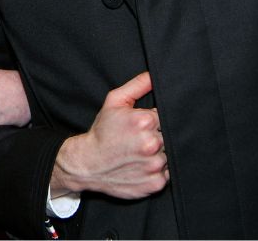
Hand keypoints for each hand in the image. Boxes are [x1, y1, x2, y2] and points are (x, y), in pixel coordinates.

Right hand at [50, 71, 167, 199]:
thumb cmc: (102, 133)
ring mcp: (155, 165)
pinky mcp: (155, 183)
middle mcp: (152, 144)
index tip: (143, 126)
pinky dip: (158, 171)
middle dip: (157, 136)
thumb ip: (137, 86)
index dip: (155, 121)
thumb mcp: (114, 102)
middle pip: (169, 136)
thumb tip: (155, 75)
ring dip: (159, 154)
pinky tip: (142, 166)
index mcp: (145, 121)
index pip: (166, 117)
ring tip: (139, 154)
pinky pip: (167, 174)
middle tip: (139, 140)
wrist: (88, 163)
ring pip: (170, 155)